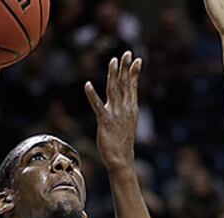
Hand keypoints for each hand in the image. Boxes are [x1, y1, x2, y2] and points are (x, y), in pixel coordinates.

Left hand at [85, 51, 140, 172]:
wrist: (121, 158)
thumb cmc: (123, 142)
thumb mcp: (128, 122)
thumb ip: (126, 109)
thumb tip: (126, 102)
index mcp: (131, 108)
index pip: (133, 86)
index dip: (134, 72)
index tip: (137, 59)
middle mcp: (125, 109)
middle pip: (125, 84)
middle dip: (126, 68)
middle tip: (127, 52)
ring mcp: (115, 114)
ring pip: (114, 90)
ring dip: (113, 75)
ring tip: (113, 61)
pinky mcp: (104, 121)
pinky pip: (97, 105)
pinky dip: (92, 95)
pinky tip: (87, 84)